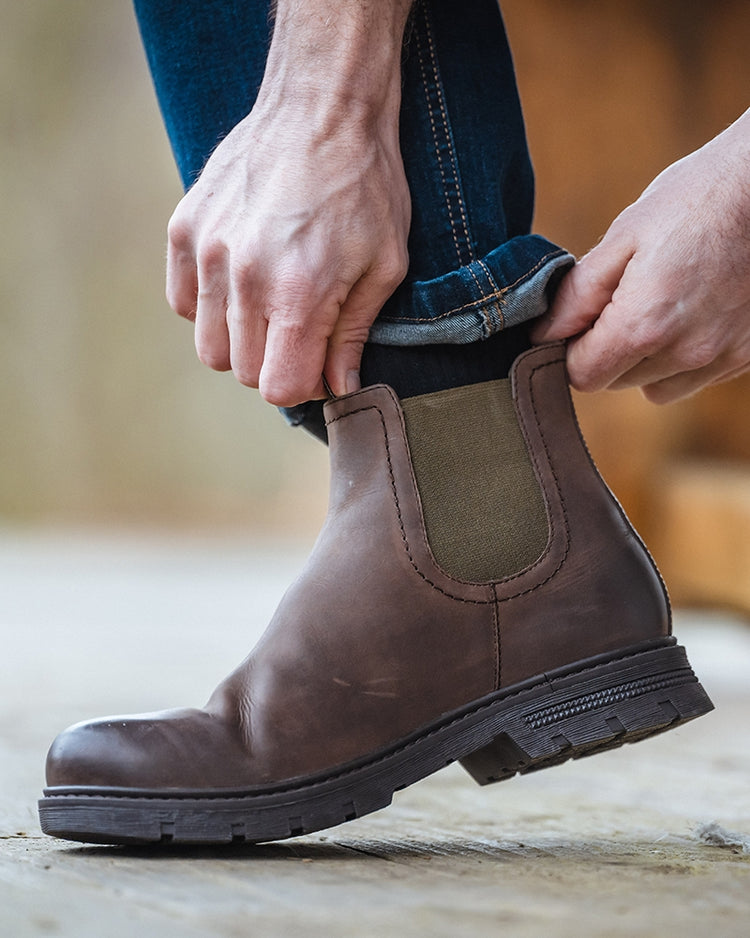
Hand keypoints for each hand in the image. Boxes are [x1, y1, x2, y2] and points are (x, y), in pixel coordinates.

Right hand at [165, 1, 411, 405]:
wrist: (322, 106)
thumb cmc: (365, 186)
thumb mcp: (384, 266)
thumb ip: (353, 334)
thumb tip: (340, 387)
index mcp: (299, 293)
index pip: (280, 388)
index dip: (305, 387)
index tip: (320, 365)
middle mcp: (244, 277)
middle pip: (244, 372)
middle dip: (277, 365)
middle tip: (303, 333)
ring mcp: (208, 251)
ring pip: (209, 346)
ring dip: (241, 342)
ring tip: (272, 307)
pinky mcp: (185, 228)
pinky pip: (183, 303)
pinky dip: (209, 308)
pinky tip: (241, 283)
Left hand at [532, 109, 749, 403]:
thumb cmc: (696, 198)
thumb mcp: (624, 235)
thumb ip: (578, 294)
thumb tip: (542, 335)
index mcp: (644, 324)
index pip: (583, 377)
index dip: (571, 350)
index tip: (580, 320)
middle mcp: (685, 353)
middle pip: (617, 382)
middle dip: (607, 350)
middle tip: (623, 298)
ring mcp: (721, 358)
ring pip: (655, 386)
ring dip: (645, 359)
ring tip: (661, 302)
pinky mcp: (747, 356)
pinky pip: (695, 378)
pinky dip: (683, 356)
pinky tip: (693, 310)